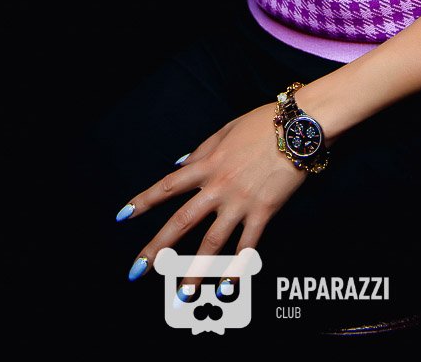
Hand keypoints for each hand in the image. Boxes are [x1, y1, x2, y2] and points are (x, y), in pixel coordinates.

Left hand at [117, 102, 306, 281]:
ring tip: (181, 297)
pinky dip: (236, 270)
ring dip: (195, 272)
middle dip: (158, 248)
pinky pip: (247, 246)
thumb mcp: (226, 130)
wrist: (297, 127)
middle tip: (139, 270)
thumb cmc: (262, 123)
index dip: (144, 201)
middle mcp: (219, 186)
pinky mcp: (264, 211)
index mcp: (208, 164)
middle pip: (182, 222)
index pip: (168, 186)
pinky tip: (225, 289)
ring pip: (212, 243)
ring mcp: (240, 202)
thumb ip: (201, 151)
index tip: (123, 216)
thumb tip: (178, 166)